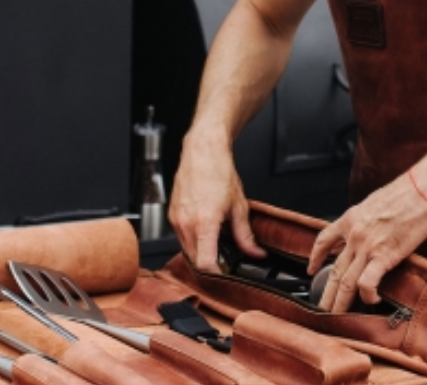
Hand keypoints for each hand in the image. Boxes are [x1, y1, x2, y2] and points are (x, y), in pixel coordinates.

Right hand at [168, 130, 264, 271]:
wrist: (203, 152)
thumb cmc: (218, 172)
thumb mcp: (239, 206)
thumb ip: (246, 235)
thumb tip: (254, 252)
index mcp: (204, 223)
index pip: (205, 263)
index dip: (216, 274)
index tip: (225, 275)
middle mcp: (186, 223)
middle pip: (195, 260)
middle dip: (210, 264)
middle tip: (225, 261)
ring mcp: (176, 219)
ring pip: (186, 250)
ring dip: (200, 252)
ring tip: (215, 243)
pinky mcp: (171, 215)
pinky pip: (180, 237)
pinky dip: (192, 240)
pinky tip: (204, 231)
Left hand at [308, 172, 426, 311]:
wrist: (423, 188)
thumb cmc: (406, 192)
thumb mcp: (374, 202)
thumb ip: (364, 219)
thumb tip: (365, 230)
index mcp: (350, 218)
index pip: (323, 240)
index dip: (315, 257)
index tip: (311, 269)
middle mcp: (354, 234)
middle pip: (334, 270)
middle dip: (326, 292)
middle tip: (320, 307)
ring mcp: (367, 246)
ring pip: (346, 281)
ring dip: (339, 301)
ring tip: (335, 315)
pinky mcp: (385, 255)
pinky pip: (367, 282)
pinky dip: (367, 295)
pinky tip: (370, 301)